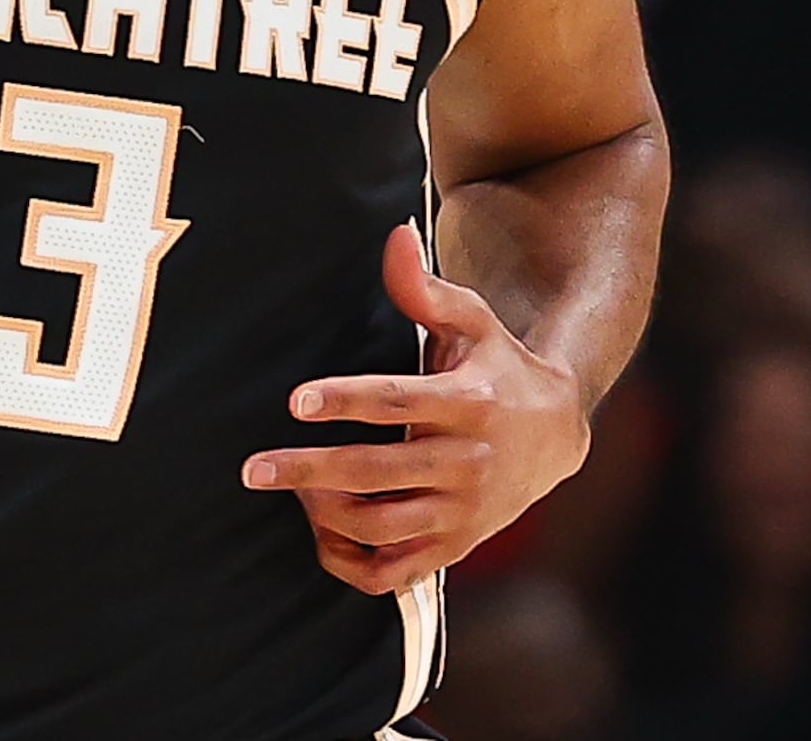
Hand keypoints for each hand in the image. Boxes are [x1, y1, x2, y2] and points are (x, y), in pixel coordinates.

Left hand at [242, 224, 589, 594]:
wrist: (555, 433)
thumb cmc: (497, 365)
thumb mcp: (472, 320)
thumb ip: (424, 287)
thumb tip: (393, 236)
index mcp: (469, 402)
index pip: (398, 402)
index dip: (345, 402)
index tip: (296, 401)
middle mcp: (468, 462)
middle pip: (377, 474)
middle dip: (310, 472)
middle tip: (255, 469)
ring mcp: (463, 512)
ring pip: (382, 528)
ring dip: (328, 515)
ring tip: (292, 490)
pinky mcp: (456, 546)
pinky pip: (394, 572)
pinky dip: (352, 562)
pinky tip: (321, 532)